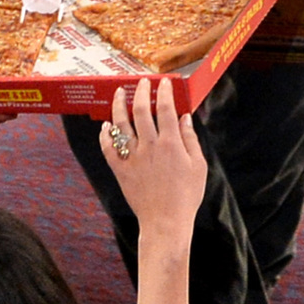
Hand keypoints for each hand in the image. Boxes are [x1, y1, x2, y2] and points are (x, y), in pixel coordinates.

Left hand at [100, 80, 207, 243]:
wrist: (165, 222)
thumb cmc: (186, 196)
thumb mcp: (198, 166)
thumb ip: (190, 139)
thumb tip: (185, 117)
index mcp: (170, 144)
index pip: (165, 108)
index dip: (164, 92)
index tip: (164, 82)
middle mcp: (149, 146)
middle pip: (141, 110)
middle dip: (141, 91)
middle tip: (141, 82)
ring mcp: (132, 158)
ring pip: (120, 124)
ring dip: (118, 106)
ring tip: (118, 93)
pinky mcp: (120, 170)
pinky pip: (108, 148)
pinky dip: (105, 135)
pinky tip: (105, 126)